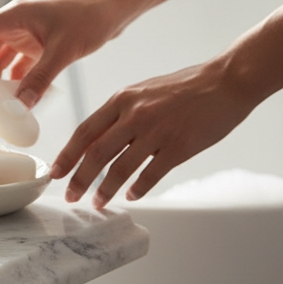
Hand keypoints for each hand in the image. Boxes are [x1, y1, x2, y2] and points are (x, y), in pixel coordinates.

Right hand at [0, 0, 135, 107]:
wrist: (115, 8)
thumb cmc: (90, 17)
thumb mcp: (64, 50)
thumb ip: (41, 78)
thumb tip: (21, 105)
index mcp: (14, 15)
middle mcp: (16, 23)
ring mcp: (27, 33)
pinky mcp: (39, 43)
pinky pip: (18, 63)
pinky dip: (15, 80)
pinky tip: (16, 97)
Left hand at [52, 57, 257, 207]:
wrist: (226, 80)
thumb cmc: (185, 87)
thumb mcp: (143, 92)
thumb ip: (119, 114)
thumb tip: (96, 141)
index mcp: (122, 100)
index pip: (85, 131)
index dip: (67, 155)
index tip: (56, 172)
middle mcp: (135, 115)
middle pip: (97, 153)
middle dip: (80, 179)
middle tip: (70, 196)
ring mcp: (157, 131)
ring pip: (121, 168)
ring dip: (106, 190)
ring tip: (98, 203)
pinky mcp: (179, 146)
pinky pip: (151, 174)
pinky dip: (138, 189)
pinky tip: (132, 196)